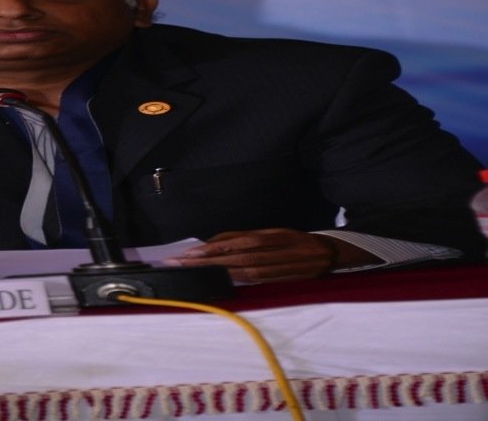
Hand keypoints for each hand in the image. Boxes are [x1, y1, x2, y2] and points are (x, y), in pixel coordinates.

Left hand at [162, 228, 377, 282]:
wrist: (332, 255)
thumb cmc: (295, 241)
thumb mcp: (274, 232)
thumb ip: (246, 238)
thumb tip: (213, 243)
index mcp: (277, 235)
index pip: (239, 241)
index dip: (214, 246)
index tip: (190, 251)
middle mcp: (281, 252)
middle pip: (238, 258)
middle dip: (208, 262)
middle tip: (183, 263)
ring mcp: (285, 269)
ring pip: (246, 273)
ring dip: (217, 274)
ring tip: (194, 273)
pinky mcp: (286, 283)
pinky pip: (257, 283)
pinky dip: (236, 283)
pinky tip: (218, 282)